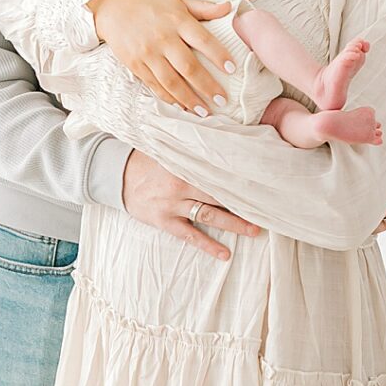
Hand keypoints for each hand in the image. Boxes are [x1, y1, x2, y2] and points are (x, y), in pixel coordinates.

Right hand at [88, 0, 234, 114]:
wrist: (113, 8)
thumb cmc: (150, 5)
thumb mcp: (178, 1)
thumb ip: (204, 7)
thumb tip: (229, 8)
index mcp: (177, 20)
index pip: (202, 40)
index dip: (218, 55)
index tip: (232, 69)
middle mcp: (163, 38)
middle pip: (188, 67)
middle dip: (207, 86)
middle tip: (222, 100)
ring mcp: (148, 53)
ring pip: (171, 82)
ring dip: (189, 99)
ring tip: (205, 111)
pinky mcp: (135, 65)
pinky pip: (155, 86)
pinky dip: (169, 99)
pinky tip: (182, 106)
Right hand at [122, 151, 262, 259]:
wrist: (116, 175)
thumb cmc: (147, 159)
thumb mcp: (169, 147)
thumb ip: (192, 145)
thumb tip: (218, 130)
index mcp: (185, 164)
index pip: (219, 170)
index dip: (241, 176)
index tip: (263, 180)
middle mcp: (181, 185)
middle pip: (220, 194)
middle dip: (244, 201)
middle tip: (268, 207)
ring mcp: (173, 205)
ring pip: (210, 215)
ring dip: (234, 223)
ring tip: (256, 230)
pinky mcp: (164, 221)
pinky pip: (190, 236)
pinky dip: (208, 245)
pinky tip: (225, 254)